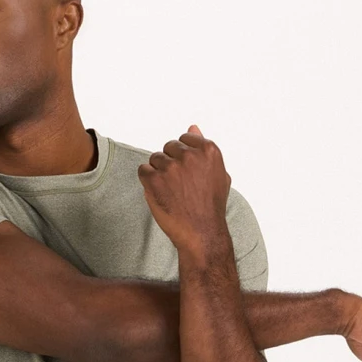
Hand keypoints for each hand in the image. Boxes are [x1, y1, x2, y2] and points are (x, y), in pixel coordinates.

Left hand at [137, 124, 231, 260]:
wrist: (202, 233)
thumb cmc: (211, 206)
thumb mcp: (218, 174)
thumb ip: (203, 150)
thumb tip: (193, 128)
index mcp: (208, 150)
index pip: (185, 139)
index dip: (184, 157)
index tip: (187, 174)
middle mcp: (190, 155)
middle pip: (169, 148)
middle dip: (171, 164)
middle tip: (179, 186)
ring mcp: (171, 167)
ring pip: (155, 159)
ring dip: (159, 174)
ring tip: (171, 193)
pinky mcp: (154, 179)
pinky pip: (143, 170)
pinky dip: (148, 182)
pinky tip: (160, 195)